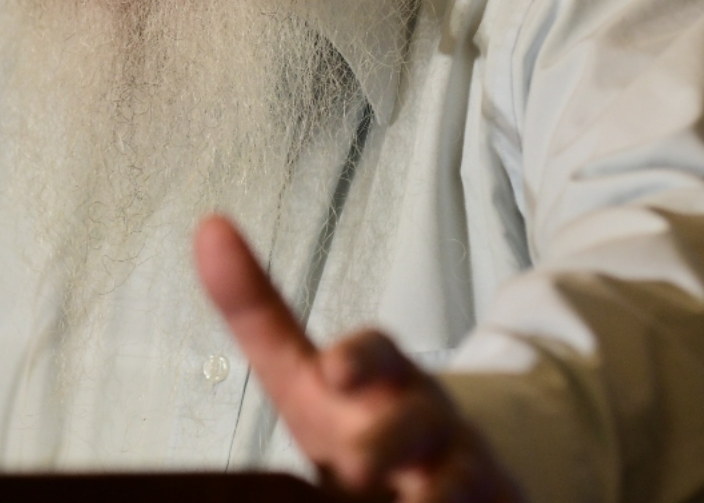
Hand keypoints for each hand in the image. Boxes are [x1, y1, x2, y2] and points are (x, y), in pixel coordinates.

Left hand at [195, 215, 522, 501]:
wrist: (444, 461)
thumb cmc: (360, 417)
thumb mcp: (301, 373)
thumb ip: (256, 311)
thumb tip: (209, 228)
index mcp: (381, 377)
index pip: (378, 352)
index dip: (362, 358)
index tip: (333, 370)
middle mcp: (426, 419)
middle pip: (416, 422)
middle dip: (388, 441)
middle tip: (355, 464)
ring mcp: (463, 464)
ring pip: (460, 475)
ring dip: (438, 490)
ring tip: (416, 502)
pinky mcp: (494, 499)